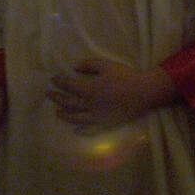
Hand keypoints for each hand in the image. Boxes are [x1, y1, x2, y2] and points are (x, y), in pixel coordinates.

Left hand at [47, 59, 172, 132]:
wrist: (144, 92)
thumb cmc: (125, 76)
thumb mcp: (106, 65)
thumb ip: (88, 65)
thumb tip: (73, 67)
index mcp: (89, 89)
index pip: (69, 86)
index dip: (59, 82)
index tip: (52, 79)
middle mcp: (90, 105)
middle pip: (68, 103)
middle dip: (57, 98)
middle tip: (49, 94)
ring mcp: (98, 116)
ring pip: (76, 118)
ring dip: (64, 115)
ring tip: (57, 113)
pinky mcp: (106, 123)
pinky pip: (91, 129)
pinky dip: (82, 130)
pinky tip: (76, 130)